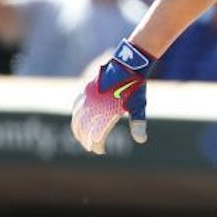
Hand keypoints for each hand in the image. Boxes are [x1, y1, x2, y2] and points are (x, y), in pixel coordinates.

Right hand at [71, 39, 153, 153]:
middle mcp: (96, 107)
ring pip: (77, 118)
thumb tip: (141, 141)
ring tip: (80, 137)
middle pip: (84, 129)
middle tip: (89, 147)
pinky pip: (76, 105)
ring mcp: (89, 98)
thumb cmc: (135, 87)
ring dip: (77, 130)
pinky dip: (75, 115)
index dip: (97, 146)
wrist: (128, 65)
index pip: (97, 136)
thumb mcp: (139, 107)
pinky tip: (77, 119)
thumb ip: (138, 124)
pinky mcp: (86, 90)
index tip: (101, 151)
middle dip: (85, 140)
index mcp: (108, 113)